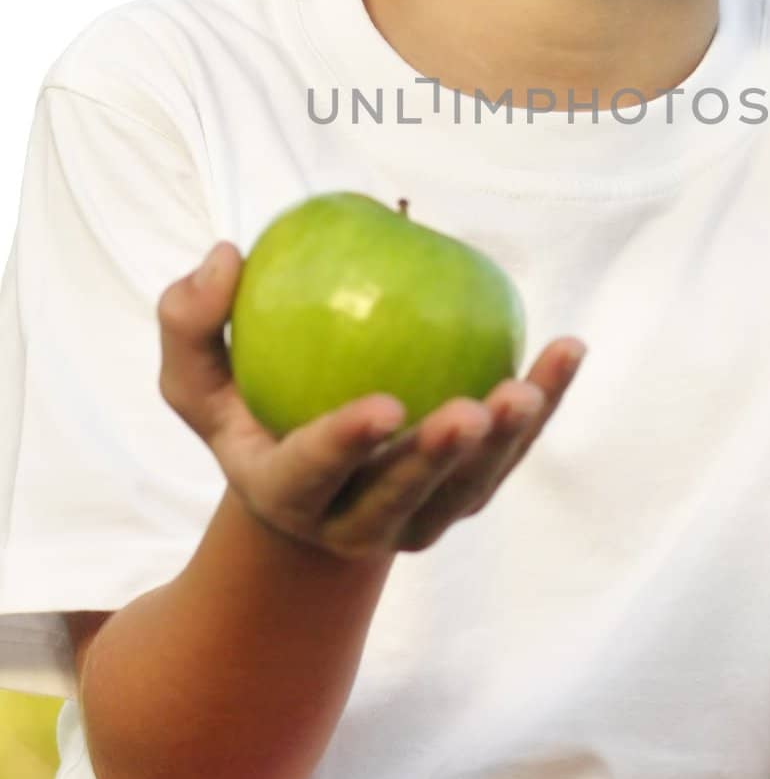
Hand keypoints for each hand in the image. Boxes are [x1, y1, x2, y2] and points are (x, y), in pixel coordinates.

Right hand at [157, 241, 585, 559]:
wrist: (306, 485)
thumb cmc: (246, 413)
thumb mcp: (195, 377)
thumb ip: (191, 320)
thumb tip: (226, 255)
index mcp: (287, 495)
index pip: (312, 474)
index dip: (345, 446)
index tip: (384, 406)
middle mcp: (356, 522)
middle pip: (403, 501)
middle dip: (439, 464)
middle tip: (472, 411)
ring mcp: (419, 518)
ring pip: (469, 488)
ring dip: (508, 442)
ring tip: (531, 385)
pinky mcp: (465, 495)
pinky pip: (512, 454)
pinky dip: (545, 405)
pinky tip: (569, 347)